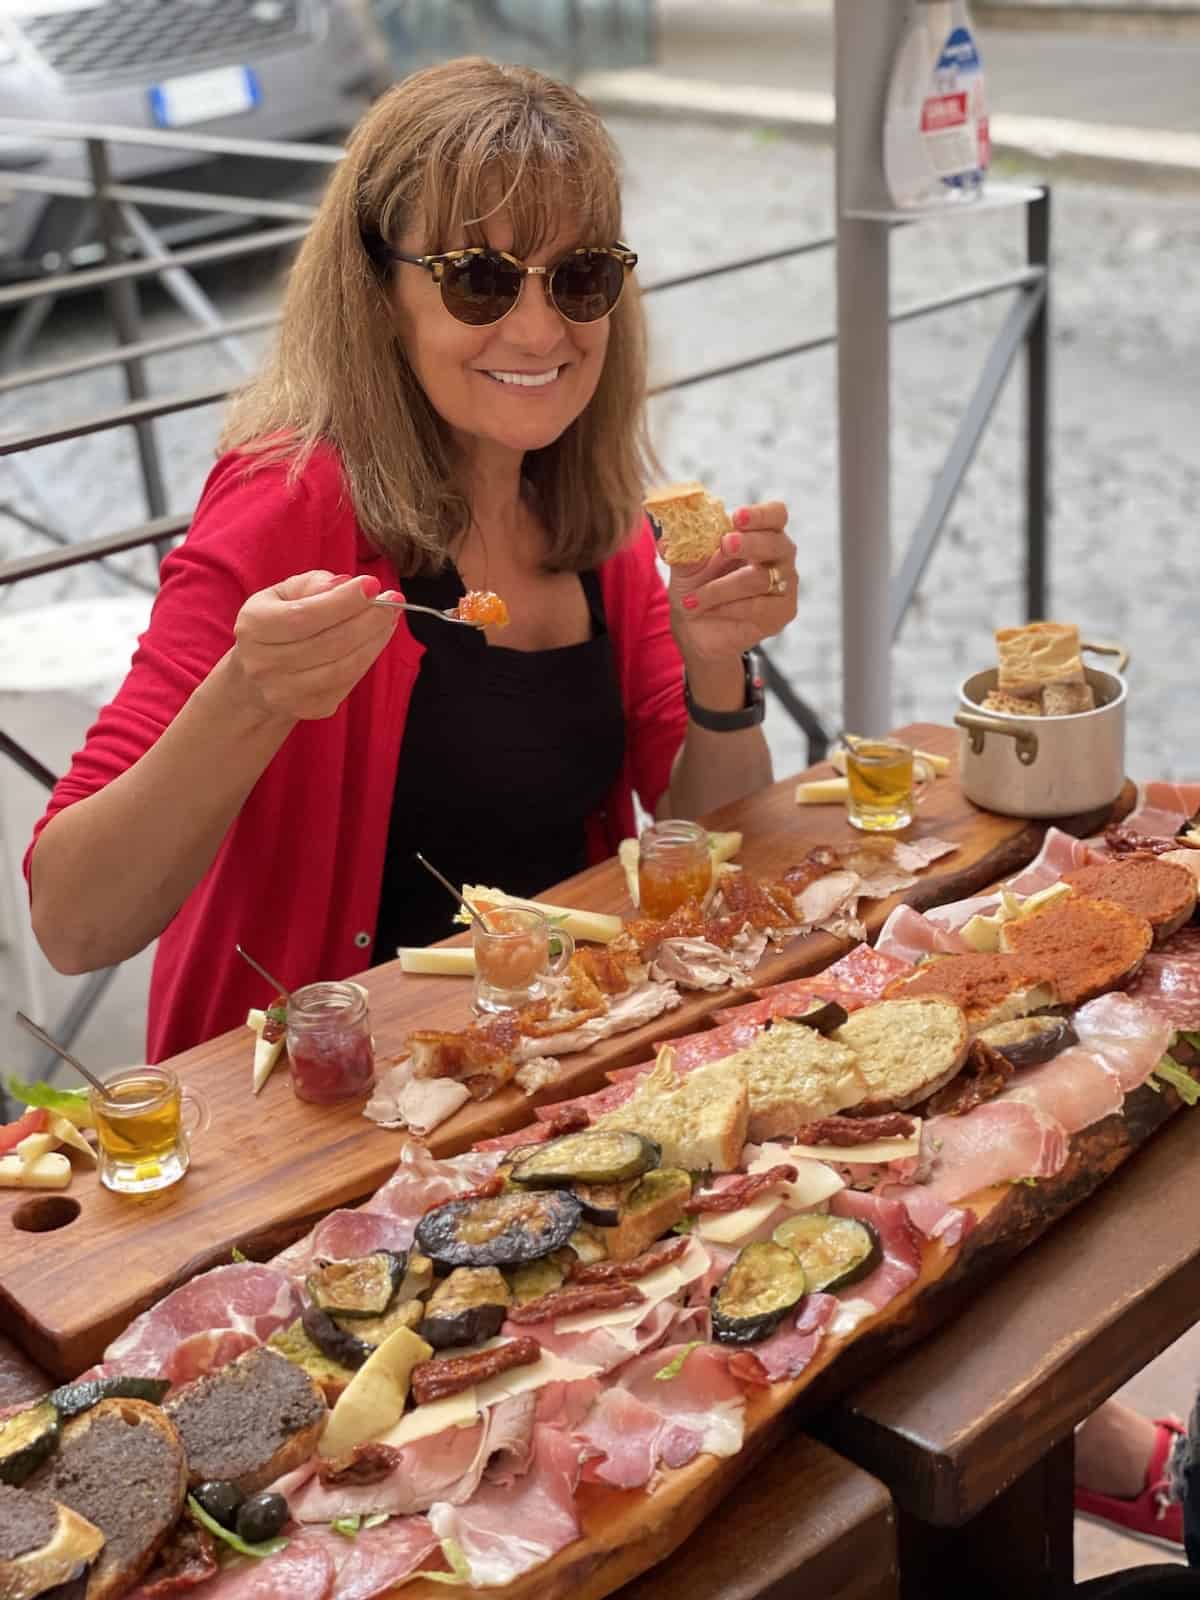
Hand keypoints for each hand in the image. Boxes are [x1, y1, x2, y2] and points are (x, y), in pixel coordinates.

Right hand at [230, 571, 399, 721]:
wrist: (256, 679)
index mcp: (254, 627)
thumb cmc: (275, 625)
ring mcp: (286, 692)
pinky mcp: (309, 709)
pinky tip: (377, 639)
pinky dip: (367, 658)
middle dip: (368, 619)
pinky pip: (348, 682)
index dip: (343, 601)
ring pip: (344, 666)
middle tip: (393, 600)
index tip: (372, 584)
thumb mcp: (282, 595)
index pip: (305, 615)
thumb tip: (343, 584)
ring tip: (390, 618)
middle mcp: (264, 664)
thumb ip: (311, 585)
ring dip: (375, 640)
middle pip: (330, 643)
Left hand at [669, 501, 797, 668]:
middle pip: (776, 543)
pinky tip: (709, 611)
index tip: (737, 517)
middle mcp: (778, 556)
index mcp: (759, 534)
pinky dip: (729, 607)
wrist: (696, 630)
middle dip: (749, 543)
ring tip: (692, 598)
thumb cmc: (697, 588)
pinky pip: (759, 606)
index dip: (761, 514)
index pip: (775, 515)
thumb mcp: (685, 566)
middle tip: (726, 544)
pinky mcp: (782, 611)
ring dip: (722, 587)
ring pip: (760, 578)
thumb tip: (666, 540)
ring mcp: (784, 584)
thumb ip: (684, 550)